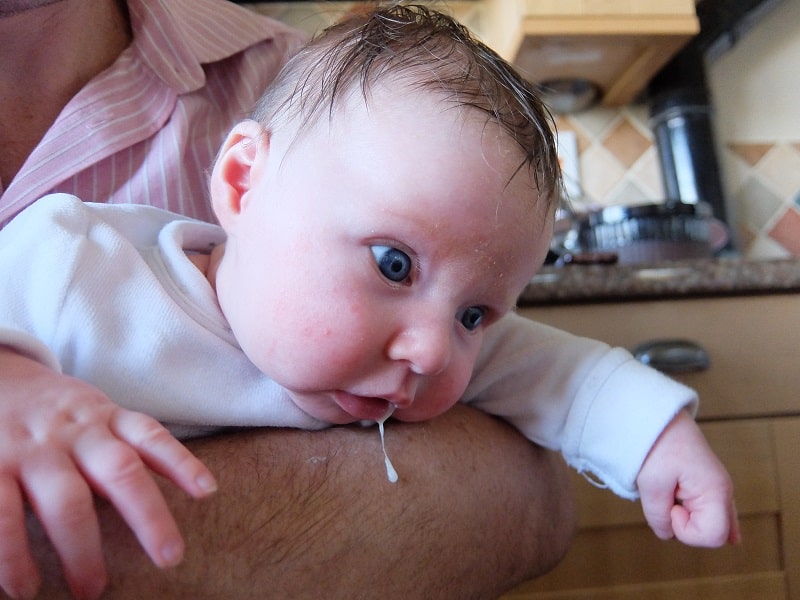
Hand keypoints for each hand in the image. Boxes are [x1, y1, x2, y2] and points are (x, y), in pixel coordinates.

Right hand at [0, 348, 217, 599]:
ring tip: (90, 590)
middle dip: (148, 516)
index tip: (207, 491)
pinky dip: (12, 554)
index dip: (180, 462)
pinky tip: (22, 586)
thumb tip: (188, 481)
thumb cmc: (52, 412)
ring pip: (66, 500)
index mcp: (104, 419)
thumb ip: (127, 444)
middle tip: (169, 557)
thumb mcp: (94, 414)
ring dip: (81, 549)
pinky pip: (2, 516)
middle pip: (121, 471)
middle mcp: (75, 433)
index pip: (150, 436)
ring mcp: (33, 450)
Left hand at [636, 409, 739, 547]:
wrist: (656, 414)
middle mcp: (724, 492)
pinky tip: (682, 510)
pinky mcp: (707, 484)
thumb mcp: (651, 483)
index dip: (686, 531)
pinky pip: (708, 511)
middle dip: (687, 527)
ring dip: (686, 518)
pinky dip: (693, 514)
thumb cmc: (657, 443)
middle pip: (713, 534)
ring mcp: (717, 488)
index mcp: (716, 491)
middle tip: (669, 501)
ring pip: (709, 523)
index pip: (713, 536)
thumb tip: (667, 533)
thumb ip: (658, 516)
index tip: (670, 507)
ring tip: (670, 494)